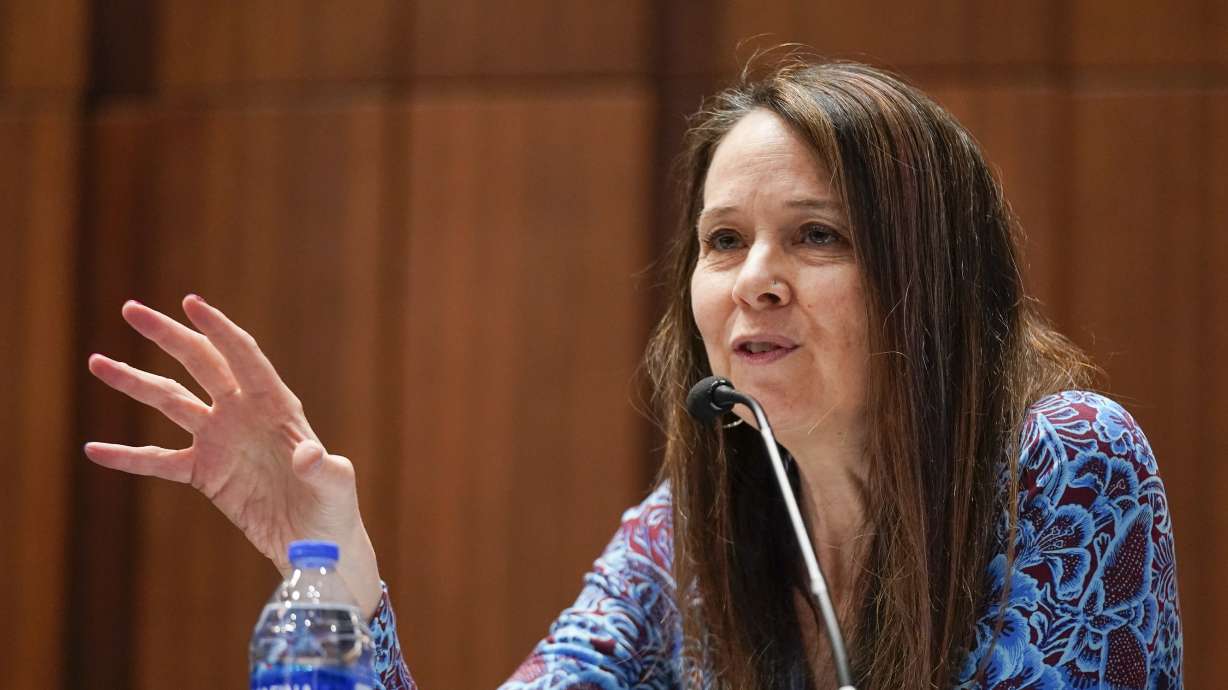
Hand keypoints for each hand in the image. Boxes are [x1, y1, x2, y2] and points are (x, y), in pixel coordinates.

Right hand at [85, 295, 381, 617]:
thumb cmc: (334, 508)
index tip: (190, 303)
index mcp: (277, 406)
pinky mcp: (205, 474)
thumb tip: (308, 456)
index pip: (244, 357)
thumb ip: (323, 468)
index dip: (219, 330)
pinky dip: (128, 458)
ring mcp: (221, 441)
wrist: (317, 542)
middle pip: (201, 364)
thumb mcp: (336, 486)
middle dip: (168, 336)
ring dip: (135, 382)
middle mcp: (244, 414)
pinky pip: (159, 462)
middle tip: (131, 309)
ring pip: (171, 402)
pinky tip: (94, 450)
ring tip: (98, 362)